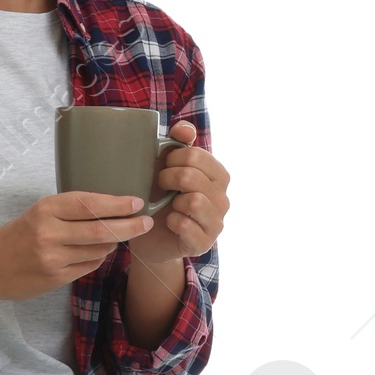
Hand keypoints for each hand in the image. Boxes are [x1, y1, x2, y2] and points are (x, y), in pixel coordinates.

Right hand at [0, 191, 154, 324]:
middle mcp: (49, 232)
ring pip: (98, 249)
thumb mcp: (39, 213)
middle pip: (101, 229)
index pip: (89, 204)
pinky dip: (99, 257)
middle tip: (146, 222)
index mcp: (46, 209)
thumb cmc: (17, 236)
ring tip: (118, 236)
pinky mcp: (56, 278)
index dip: (117, 203)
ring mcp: (53, 258)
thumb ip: (69, 211)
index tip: (137, 202)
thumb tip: (111, 208)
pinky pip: (89, 265)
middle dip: (129, 226)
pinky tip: (97, 252)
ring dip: (113, 243)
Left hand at [128, 122, 228, 270]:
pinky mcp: (204, 243)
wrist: (151, 237)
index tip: (164, 166)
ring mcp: (216, 223)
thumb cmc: (160, 198)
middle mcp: (223, 199)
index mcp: (218, 176)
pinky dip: (171, 222)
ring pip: (194, 201)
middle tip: (159, 185)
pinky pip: (186, 225)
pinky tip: (170, 222)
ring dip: (172, 201)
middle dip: (167, 178)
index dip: (172, 158)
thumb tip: (183, 130)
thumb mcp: (167, 167)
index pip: (196, 155)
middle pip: (192, 177)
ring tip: (166, 205)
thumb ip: (179, 144)